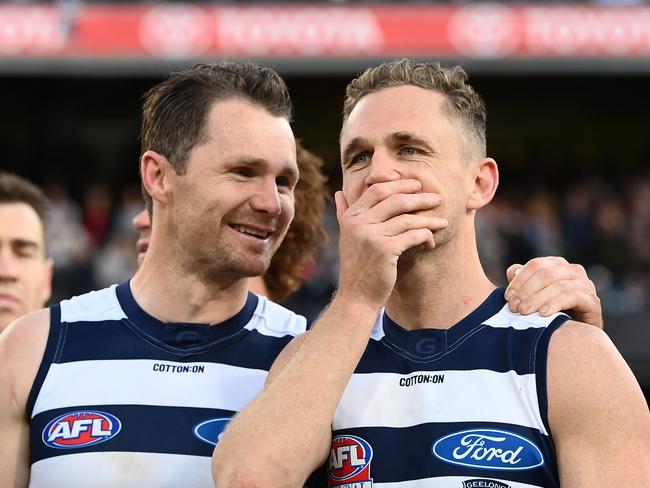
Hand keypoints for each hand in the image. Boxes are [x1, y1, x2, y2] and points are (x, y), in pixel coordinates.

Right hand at [335, 180, 447, 309]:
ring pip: (407, 218)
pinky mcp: (385, 250)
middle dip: (419, 198)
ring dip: (429, 220)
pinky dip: (426, 237)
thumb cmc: (356, 266)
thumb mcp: (346, 236)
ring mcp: (371, 236)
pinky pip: (413, 236)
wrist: (356, 297)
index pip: (377, 190)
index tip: (416, 186)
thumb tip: (338, 193)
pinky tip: (430, 243)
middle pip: (395, 200)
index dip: (399, 184)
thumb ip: (343, 213)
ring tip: (442, 222)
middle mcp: (358, 223)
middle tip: (436, 199)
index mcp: (351, 217)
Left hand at [505, 256, 602, 327]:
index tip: (507, 297)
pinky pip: (574, 297)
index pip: (535, 265)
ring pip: (559, 286)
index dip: (519, 280)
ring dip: (537, 299)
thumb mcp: (532, 296)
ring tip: (523, 311)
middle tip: (513, 307)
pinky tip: (543, 314)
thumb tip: (514, 271)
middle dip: (526, 291)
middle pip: (546, 274)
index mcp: (558, 265)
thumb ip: (522, 282)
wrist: (575, 337)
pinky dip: (555, 304)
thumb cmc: (550, 313)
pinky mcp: (593, 303)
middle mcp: (574, 271)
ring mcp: (586, 286)